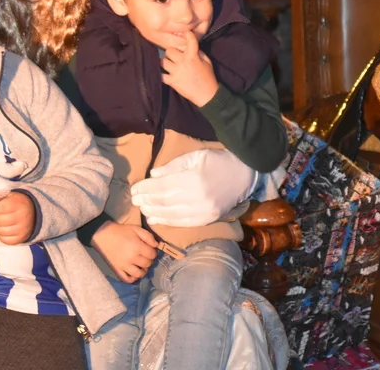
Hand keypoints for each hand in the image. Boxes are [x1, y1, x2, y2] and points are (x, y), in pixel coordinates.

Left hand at [0, 191, 35, 244]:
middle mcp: (22, 216)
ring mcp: (23, 228)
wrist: (35, 211)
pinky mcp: (22, 238)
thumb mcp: (9, 196)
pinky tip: (4, 228)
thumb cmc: (17, 202)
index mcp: (18, 203)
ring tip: (0, 221)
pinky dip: (1, 235)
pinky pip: (4, 239)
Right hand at [91, 221, 157, 283]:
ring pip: (139, 274)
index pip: (152, 255)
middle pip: (147, 264)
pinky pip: (127, 279)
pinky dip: (132, 278)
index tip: (151, 250)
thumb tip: (156, 245)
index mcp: (138, 247)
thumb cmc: (121, 231)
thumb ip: (149, 236)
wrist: (103, 235)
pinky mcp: (117, 270)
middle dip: (149, 260)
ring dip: (143, 270)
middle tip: (146, 256)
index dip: (154, 252)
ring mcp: (124, 266)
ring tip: (142, 265)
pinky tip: (134, 273)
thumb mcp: (136, 229)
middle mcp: (132, 258)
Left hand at [131, 149, 257, 226]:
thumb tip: (153, 176)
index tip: (134, 189)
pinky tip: (155, 219)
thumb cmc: (218, 161)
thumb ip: (173, 166)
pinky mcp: (208, 219)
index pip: (161, 187)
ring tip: (142, 209)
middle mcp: (197, 198)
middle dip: (146, 201)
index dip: (145, 189)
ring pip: (171, 215)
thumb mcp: (195, 156)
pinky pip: (182, 223)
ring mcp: (203, 211)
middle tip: (134, 200)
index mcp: (193, 179)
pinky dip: (167, 222)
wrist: (245, 174)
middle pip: (164, 202)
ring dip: (153, 213)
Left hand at [161, 30, 219, 106]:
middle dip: (172, 52)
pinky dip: (161, 74)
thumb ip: (199, 53)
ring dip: (166, 62)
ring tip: (170, 65)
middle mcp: (182, 62)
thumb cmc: (208, 77)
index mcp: (192, 57)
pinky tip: (164, 73)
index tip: (185, 32)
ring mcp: (175, 72)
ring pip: (163, 61)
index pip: (190, 41)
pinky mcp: (171, 81)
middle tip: (176, 56)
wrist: (207, 94)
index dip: (187, 35)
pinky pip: (161, 75)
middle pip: (169, 51)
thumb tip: (190, 47)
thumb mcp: (207, 62)